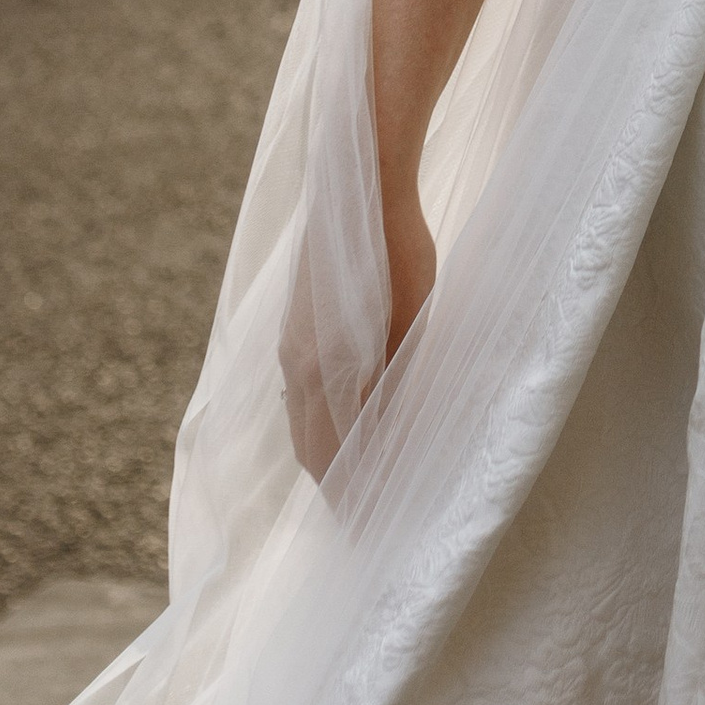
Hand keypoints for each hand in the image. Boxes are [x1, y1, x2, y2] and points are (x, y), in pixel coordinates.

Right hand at [275, 178, 434, 479]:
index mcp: (324, 371)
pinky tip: (345, 411)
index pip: (330, 455)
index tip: (366, 522)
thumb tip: (392, 437)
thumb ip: (397, 382)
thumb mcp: (413, 324)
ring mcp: (291, 340)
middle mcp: (296, 362)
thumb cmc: (400, 251)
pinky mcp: (295, 320)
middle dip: (333, 479)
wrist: (361, 183)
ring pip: (302, 415)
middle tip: (362, 508)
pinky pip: (301, 387)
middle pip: (309, 443)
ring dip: (325, 445)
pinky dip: (320, 412)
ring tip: (357, 469)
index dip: (347, 492)